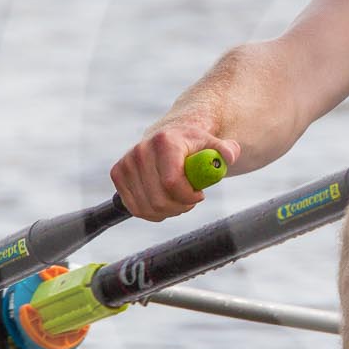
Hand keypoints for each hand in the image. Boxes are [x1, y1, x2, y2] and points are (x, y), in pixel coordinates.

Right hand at [109, 125, 239, 221]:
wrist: (169, 136)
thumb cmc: (194, 144)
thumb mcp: (213, 144)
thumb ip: (225, 150)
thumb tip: (230, 155)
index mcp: (165, 142)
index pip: (172, 183)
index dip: (189, 197)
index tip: (200, 195)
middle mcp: (141, 150)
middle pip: (160, 200)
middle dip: (181, 206)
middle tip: (191, 199)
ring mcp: (127, 163)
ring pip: (148, 208)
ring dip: (168, 210)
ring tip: (178, 198)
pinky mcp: (118, 174)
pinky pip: (135, 208)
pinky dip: (152, 212)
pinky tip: (163, 200)